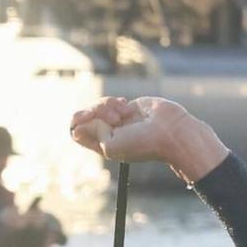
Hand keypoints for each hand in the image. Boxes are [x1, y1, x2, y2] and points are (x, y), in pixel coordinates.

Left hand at [68, 96, 227, 184]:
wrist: (170, 131)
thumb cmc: (142, 143)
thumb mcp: (112, 145)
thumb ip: (93, 136)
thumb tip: (75, 130)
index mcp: (101, 146)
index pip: (78, 132)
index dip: (79, 121)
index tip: (88, 116)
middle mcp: (107, 134)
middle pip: (87, 116)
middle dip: (96, 111)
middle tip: (112, 116)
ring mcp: (117, 121)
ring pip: (98, 106)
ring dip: (108, 105)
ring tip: (123, 113)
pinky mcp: (127, 109)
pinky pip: (111, 101)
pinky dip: (115, 102)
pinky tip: (126, 107)